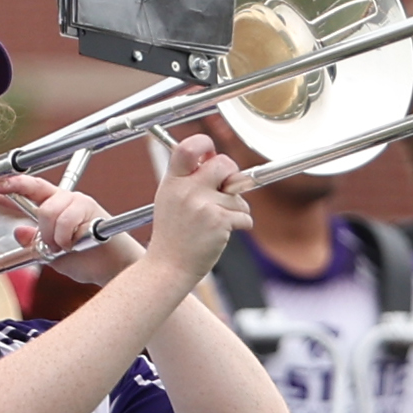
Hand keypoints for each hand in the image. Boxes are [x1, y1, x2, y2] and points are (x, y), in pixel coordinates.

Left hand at [0, 175, 127, 284]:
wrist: (114, 269)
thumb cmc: (88, 260)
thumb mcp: (53, 254)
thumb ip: (34, 241)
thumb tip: (17, 231)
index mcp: (54, 204)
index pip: (24, 190)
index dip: (3, 186)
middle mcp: (65, 197)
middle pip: (37, 199)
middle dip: (42, 229)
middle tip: (53, 245)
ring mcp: (78, 200)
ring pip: (48, 211)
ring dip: (54, 236)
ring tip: (69, 247)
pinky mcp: (89, 207)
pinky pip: (64, 220)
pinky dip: (65, 237)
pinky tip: (77, 244)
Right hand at [136, 134, 249, 279]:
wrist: (168, 268)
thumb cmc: (172, 236)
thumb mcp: (169, 199)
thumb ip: (188, 178)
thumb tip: (216, 158)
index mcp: (173, 181)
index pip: (188, 147)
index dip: (204, 144)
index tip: (211, 152)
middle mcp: (187, 190)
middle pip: (223, 163)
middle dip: (232, 174)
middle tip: (227, 189)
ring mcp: (204, 205)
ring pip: (238, 195)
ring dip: (236, 209)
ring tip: (217, 222)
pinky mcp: (219, 221)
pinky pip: (244, 215)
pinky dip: (241, 224)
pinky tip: (222, 233)